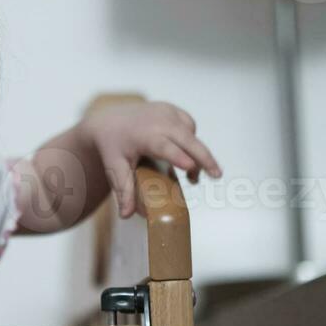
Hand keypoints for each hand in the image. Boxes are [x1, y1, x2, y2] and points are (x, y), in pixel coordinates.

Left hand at [83, 101, 221, 218]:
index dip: (178, 157)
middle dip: (204, 158)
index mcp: (144, 135)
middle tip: (216, 176)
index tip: (190, 168)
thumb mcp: (115, 168)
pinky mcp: (172, 109)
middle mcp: (158, 120)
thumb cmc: (112, 147)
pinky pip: (188, 126)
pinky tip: (184, 153)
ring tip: (191, 176)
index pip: (164, 147)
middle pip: (187, 140)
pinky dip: (190, 140)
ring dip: (196, 153)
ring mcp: (166, 112)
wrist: (108, 121)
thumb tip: (126, 216)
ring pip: (190, 135)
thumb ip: (124, 191)